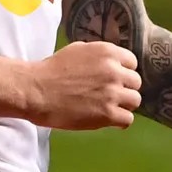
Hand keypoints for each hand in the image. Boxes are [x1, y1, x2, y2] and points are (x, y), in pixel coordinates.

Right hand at [25, 41, 140, 129]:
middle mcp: (114, 71)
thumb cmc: (51, 70)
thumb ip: (98, 56)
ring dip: (124, 105)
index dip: (123, 72)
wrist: (36, 90)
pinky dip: (120, 121)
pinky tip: (110, 121)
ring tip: (110, 108)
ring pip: (135, 101)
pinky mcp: (107, 114)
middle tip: (111, 96)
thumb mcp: (77, 50)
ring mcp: (112, 93)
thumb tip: (110, 62)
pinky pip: (128, 119)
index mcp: (107, 53)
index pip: (132, 63)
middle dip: (124, 89)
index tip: (115, 80)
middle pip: (135, 83)